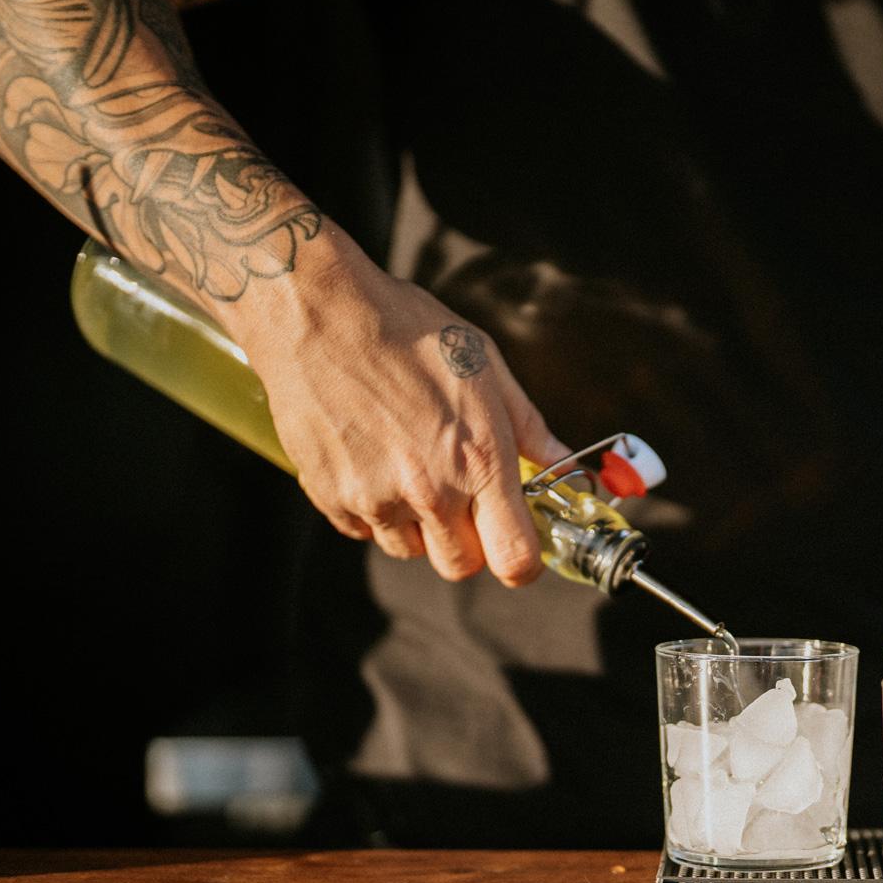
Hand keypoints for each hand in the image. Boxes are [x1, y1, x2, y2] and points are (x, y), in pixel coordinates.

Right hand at [237, 233, 570, 584]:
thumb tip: (562, 464)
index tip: (517, 540)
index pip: (514, 559)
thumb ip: (528, 427)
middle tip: (461, 497)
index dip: (522, 559)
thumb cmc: (408, 332)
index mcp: (478, 460)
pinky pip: (364, 530)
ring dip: (418, 525)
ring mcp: (376, 499)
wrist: (320, 316)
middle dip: (469, 542)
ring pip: (410, 550)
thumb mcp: (486, 366)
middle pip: (461, 566)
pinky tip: (373, 461)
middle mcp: (430, 491)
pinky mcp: (331, 498)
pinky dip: (373, 510)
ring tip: (409, 466)